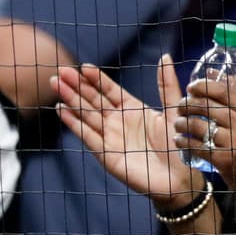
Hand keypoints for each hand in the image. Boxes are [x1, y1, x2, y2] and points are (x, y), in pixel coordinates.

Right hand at [52, 56, 201, 211]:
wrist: (179, 178)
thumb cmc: (179, 145)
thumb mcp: (173, 110)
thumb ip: (167, 85)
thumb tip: (165, 57)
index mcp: (133, 109)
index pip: (110, 90)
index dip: (97, 79)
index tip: (83, 66)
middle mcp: (119, 121)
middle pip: (93, 100)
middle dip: (77, 86)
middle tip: (61, 72)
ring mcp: (110, 137)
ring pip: (86, 114)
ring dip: (70, 100)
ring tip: (56, 84)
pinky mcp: (105, 153)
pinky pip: (86, 135)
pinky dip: (73, 123)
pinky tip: (61, 109)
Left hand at [173, 79, 235, 215]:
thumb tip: (220, 76)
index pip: (225, 91)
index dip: (204, 86)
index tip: (192, 87)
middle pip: (208, 106)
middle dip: (188, 104)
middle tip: (179, 106)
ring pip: (199, 126)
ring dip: (183, 123)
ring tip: (178, 123)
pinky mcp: (225, 160)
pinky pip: (197, 146)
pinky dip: (184, 142)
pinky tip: (179, 140)